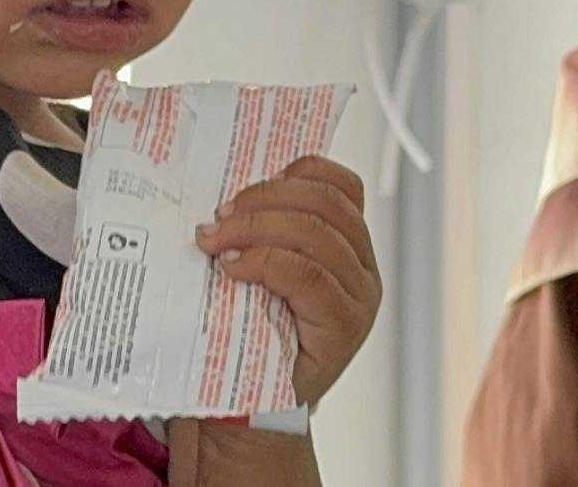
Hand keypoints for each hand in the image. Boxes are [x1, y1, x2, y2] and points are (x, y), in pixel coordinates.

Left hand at [194, 155, 377, 405]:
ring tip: (215, 242)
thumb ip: (259, 233)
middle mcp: (362, 268)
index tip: (243, 185)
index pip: (340, 185)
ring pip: (316, 233)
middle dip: (263, 199)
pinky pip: (308, 275)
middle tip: (217, 217)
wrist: (251, 406)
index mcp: (347, 245)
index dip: (295, 172)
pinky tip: (233, 269)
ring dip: (256, 228)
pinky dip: (265, 262)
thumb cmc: (249, 334)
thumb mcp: (257, 272)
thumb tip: (220, 194)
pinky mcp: (344, 327)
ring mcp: (358, 298)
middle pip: (325, 202)